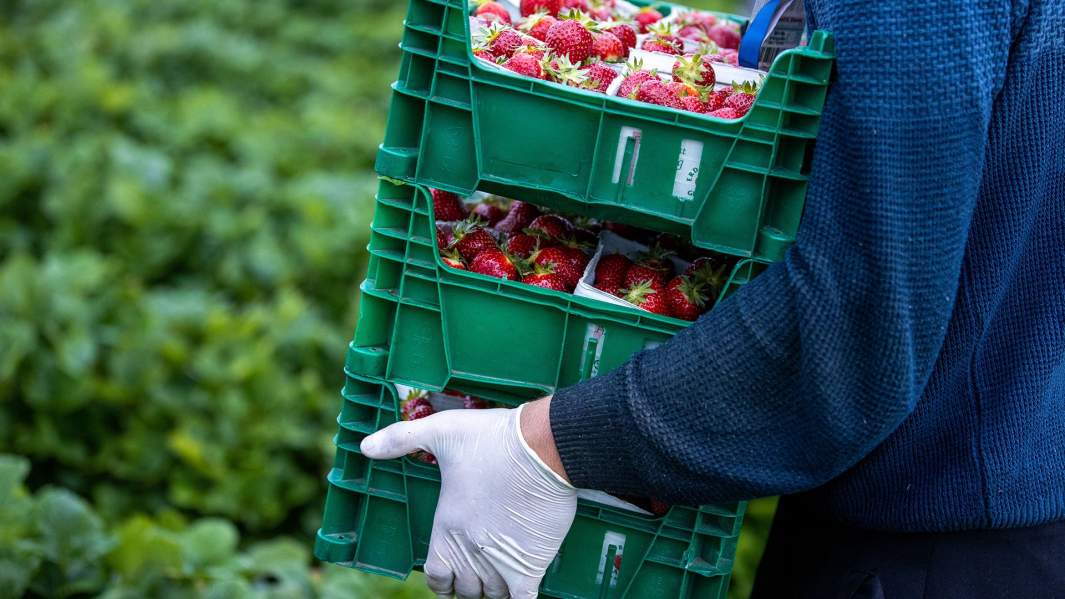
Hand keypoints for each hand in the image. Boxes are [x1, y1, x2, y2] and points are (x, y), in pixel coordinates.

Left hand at [361, 399, 575, 598]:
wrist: (541, 446)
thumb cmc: (492, 439)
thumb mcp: (440, 430)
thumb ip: (401, 438)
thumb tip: (365, 446)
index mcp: (447, 527)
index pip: (436, 575)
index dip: (441, 580)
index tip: (448, 576)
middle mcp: (471, 551)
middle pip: (466, 588)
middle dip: (470, 582)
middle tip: (480, 567)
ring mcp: (501, 561)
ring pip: (493, 594)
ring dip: (494, 588)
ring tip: (501, 573)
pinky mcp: (532, 563)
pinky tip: (520, 591)